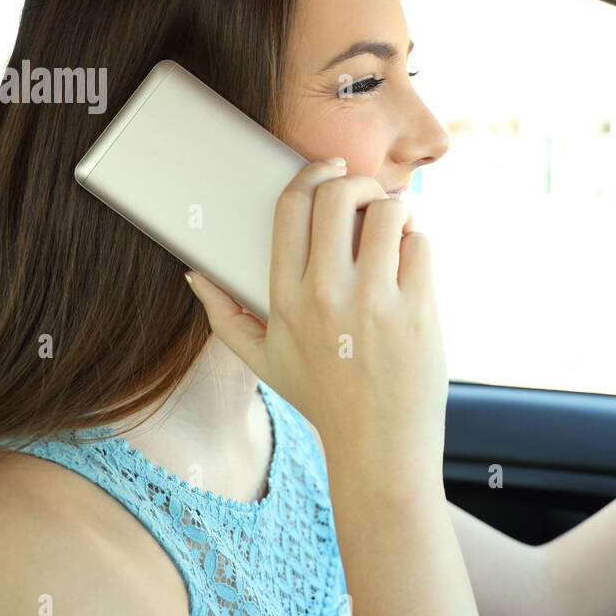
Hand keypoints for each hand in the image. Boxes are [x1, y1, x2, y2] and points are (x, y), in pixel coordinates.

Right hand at [184, 158, 448, 501]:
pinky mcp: (415, 311)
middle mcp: (325, 294)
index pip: (291, 207)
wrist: (378, 448)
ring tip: (397, 230)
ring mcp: (373, 302)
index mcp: (285, 298)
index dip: (311, 173)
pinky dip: (420, 245)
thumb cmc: (323, 400)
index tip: (329, 166)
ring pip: (388, 212)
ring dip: (397, 211)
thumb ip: (224, 316)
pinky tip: (414, 266)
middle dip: (359, 182)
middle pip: (339, 194)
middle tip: (370, 198)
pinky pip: (421, 244)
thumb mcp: (263, 362)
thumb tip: (195, 273)